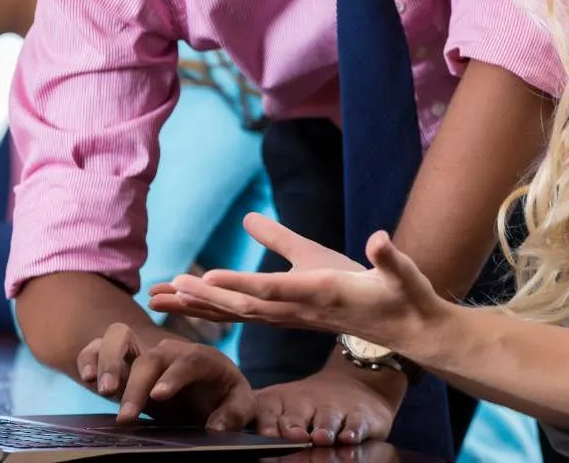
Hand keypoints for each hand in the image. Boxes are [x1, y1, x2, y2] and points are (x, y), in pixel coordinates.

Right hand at [76, 323, 253, 429]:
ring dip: (109, 359)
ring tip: (103, 390)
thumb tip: (216, 427)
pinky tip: (85, 376)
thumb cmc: (224, 397)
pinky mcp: (122, 362)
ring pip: (121, 337)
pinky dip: (89, 355)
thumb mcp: (240, 404)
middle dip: (137, 383)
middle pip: (152, 355)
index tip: (159, 396)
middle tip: (127, 417)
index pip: (190, 360)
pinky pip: (99, 347)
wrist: (206, 390)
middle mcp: (170, 351)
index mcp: (203, 359)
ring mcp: (144, 353)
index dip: (174, 375)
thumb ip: (235, 414)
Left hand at [161, 221, 448, 359]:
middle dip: (204, 298)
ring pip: (239, 313)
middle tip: (166, 288)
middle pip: (245, 305)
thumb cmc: (399, 293)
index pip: (274, 289)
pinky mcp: (289, 316)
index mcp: (323, 293)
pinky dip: (214, 309)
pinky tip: (191, 303)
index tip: (206, 277)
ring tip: (162, 297)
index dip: (239, 283)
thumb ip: (384, 253)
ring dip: (200, 306)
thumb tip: (379, 237)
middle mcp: (301, 310)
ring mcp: (293, 317)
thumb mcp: (393, 269)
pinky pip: (245, 313)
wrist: (406, 330)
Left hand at [253, 367, 402, 446]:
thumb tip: (222, 427)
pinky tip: (349, 437)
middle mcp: (305, 402)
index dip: (267, 424)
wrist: (354, 383)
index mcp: (280, 401)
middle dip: (293, 426)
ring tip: (320, 437)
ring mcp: (333, 408)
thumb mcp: (279, 405)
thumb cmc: (306, 404)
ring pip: (327, 418)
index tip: (265, 436)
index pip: (268, 411)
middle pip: (297, 415)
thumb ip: (255, 416)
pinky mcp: (360, 415)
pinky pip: (356, 422)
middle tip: (293, 436)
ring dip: (324, 428)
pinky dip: (353, 430)